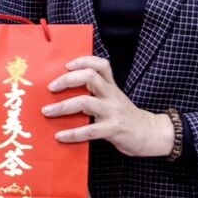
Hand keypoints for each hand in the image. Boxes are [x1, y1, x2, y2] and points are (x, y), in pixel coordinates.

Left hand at [42, 56, 175, 157]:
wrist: (150, 134)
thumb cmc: (127, 117)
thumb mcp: (116, 99)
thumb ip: (98, 94)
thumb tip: (67, 93)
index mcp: (112, 87)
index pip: (101, 65)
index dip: (84, 61)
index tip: (67, 65)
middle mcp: (112, 95)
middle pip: (90, 77)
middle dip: (67, 80)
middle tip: (50, 87)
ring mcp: (112, 112)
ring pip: (85, 102)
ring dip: (63, 106)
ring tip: (47, 111)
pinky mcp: (112, 129)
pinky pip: (89, 130)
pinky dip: (72, 133)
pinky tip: (60, 136)